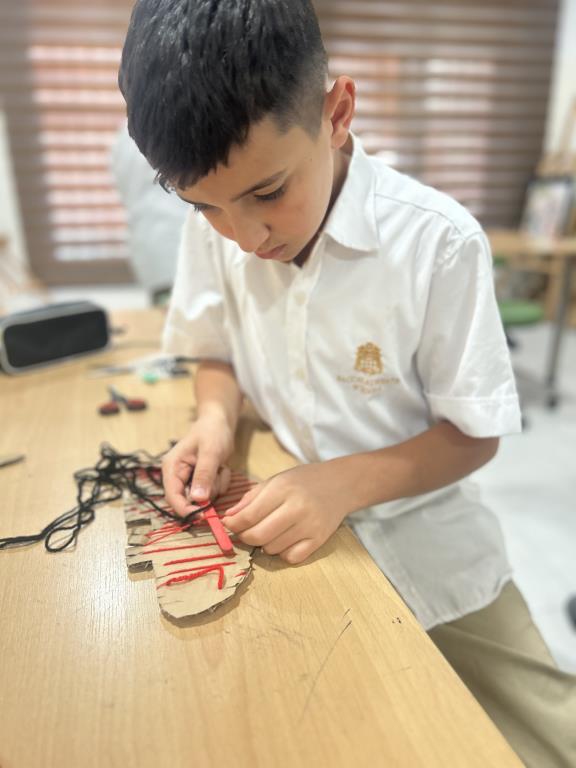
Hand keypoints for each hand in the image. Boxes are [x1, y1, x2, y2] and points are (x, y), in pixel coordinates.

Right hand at [162, 415, 234, 515]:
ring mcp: (189, 479)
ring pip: (203, 498)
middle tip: (217, 475)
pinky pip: (212, 492)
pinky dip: (220, 482)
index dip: (185, 510)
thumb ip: (203, 474)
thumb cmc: (212, 432)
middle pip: (187, 500)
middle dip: (206, 493)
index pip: (172, 497)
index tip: (202, 516)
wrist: (220, 423)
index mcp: (172, 468)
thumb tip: (198, 499)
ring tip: (220, 467)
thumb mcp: (210, 452)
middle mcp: (177, 476)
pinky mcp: (201, 481)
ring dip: (216, 486)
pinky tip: (222, 468)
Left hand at [222, 462, 351, 563]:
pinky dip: (282, 552)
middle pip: (258, 536)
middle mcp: (297, 508)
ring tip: (270, 531)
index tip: (228, 525)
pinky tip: (284, 540)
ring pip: (272, 549)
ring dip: (264, 544)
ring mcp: (310, 526)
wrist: (341, 484)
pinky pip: (291, 558)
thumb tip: (229, 518)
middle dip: (244, 537)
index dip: (233, 524)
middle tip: (244, 532)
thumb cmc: (304, 481)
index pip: (249, 516)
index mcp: (283, 489)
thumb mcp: (275, 480)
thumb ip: (250, 499)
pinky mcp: (320, 540)